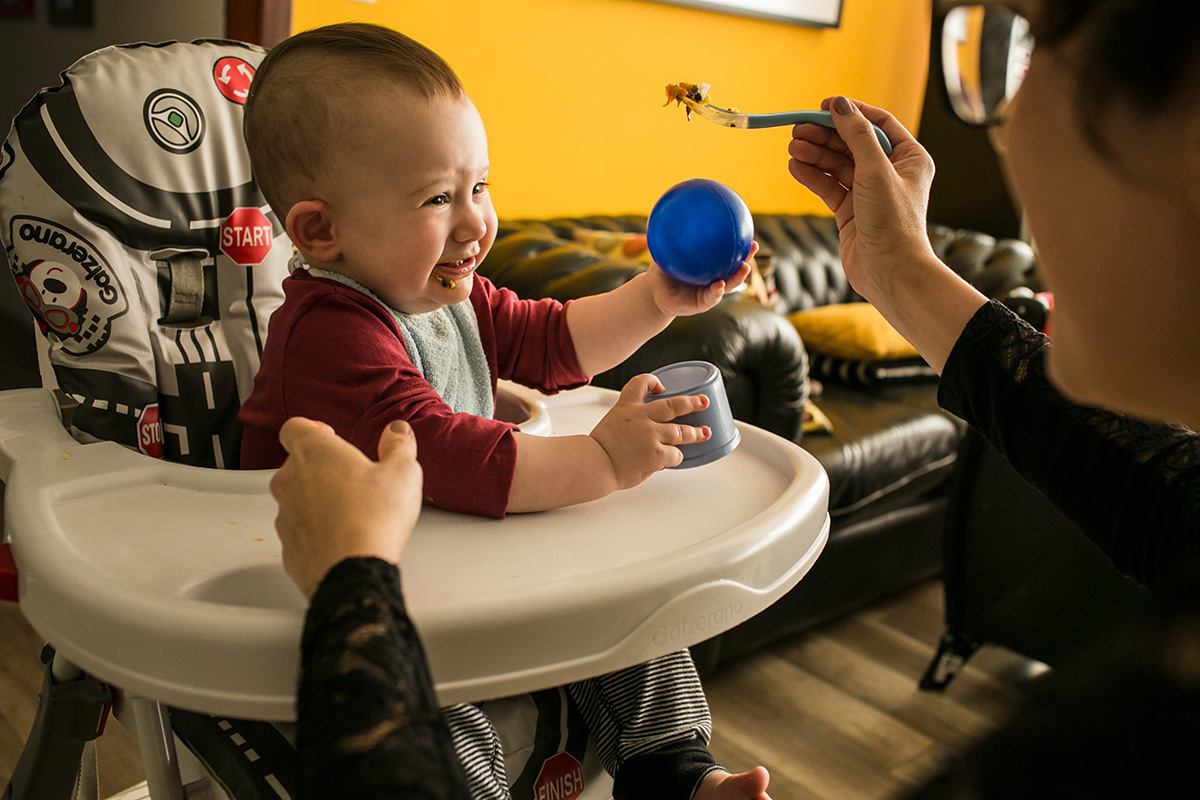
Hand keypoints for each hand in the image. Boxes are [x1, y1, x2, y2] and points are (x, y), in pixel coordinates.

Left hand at [270, 417, 423, 597]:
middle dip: (321, 468)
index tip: (329, 436)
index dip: (312, 430)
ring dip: (318, 500)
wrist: (353, 571)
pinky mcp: (288, 546)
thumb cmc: (373, 518)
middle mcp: (290, 480)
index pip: (295, 427)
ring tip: (352, 511)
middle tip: (353, 478)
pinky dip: (317, 530)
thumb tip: (397, 432)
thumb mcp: (402, 472)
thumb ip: (398, 445)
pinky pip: (301, 530)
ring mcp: (285, 514)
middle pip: (297, 464)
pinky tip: (343, 537)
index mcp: (314, 452)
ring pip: (297, 498)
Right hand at [588, 374, 711, 489]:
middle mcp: (641, 418)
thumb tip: (650, 437)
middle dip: (692, 403)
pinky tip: (674, 458)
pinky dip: (675, 456)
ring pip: (681, 432)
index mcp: (626, 407)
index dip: (652, 381)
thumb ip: (631, 425)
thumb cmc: (599, 449)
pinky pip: (675, 454)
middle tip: (703, 402)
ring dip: (695, 433)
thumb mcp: (611, 424)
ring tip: (704, 433)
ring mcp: (651, 435)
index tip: (660, 385)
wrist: (594, 464)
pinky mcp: (656, 454)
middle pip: (673, 405)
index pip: (640, 383)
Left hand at [646, 241, 757, 316]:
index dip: (739, 243)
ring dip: (739, 276)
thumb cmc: (661, 271)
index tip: (748, 230)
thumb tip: (671, 214)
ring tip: (746, 267)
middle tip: (754, 245)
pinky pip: (712, 297)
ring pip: (729, 284)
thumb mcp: (663, 253)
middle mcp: (714, 277)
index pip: (728, 252)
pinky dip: (717, 291)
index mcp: (709, 265)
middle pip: (735, 267)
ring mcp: (710, 291)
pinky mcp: (703, 304)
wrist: (654, 294)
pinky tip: (720, 284)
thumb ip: (669, 238)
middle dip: (747, 258)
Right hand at [787, 96, 935, 297]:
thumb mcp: (876, 170)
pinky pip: (829, 186)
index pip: (878, 123)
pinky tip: (795, 167)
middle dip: (825, 135)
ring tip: (793, 147)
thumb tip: (839, 104)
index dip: (851, 112)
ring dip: (815, 154)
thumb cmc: (893, 223)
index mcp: (909, 158)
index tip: (824, 106)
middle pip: (852, 143)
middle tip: (798, 129)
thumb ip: (856, 135)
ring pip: (838, 165)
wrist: (890, 272)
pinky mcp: (851, 212)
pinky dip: (812, 176)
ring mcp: (869, 193)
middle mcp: (891, 173)